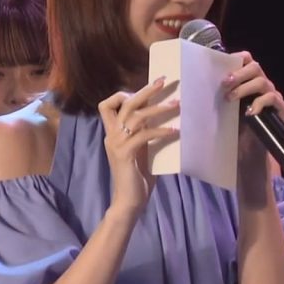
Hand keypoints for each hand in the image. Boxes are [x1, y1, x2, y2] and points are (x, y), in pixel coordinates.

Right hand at [98, 76, 178, 216]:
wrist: (129, 202)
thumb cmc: (138, 178)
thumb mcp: (141, 150)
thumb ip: (145, 134)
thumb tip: (162, 118)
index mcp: (113, 134)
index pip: (107, 105)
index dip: (122, 95)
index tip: (143, 92)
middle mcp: (112, 136)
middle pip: (125, 104)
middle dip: (145, 91)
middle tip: (162, 81)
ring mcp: (117, 144)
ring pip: (136, 116)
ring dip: (158, 108)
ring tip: (176, 104)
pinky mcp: (126, 154)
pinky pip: (144, 135)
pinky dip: (161, 131)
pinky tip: (174, 131)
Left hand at [221, 51, 283, 177]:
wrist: (250, 149)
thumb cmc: (236, 126)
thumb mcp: (226, 108)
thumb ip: (220, 95)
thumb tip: (196, 87)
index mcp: (249, 80)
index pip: (247, 60)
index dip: (238, 58)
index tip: (223, 66)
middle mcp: (263, 84)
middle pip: (255, 67)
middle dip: (239, 73)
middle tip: (224, 83)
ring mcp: (273, 95)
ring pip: (262, 82)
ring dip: (244, 88)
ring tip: (230, 98)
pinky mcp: (281, 108)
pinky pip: (272, 99)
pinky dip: (259, 103)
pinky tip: (249, 112)